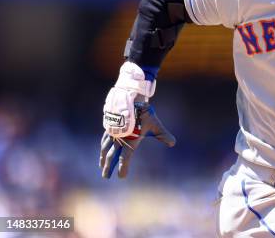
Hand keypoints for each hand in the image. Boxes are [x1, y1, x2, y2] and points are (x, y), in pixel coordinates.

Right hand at [100, 61, 174, 178]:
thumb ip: (163, 135)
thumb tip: (173, 143)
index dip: (123, 168)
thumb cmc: (144, 113)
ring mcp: (112, 132)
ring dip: (103, 157)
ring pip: (105, 147)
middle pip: (111, 156)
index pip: (125, 158)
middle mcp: (119, 138)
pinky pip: (104, 138)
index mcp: (129, 141)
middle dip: (108, 167)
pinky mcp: (109, 126)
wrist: (131, 98)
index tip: (121, 177)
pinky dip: (103, 145)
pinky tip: (103, 147)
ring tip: (101, 164)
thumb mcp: (155, 125)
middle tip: (105, 176)